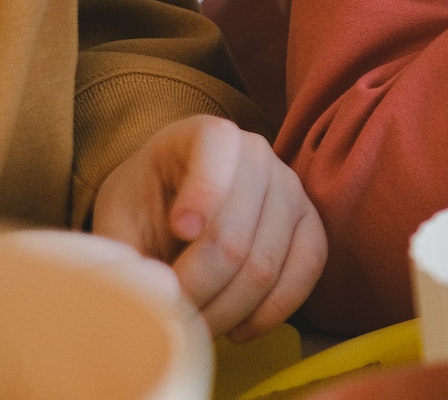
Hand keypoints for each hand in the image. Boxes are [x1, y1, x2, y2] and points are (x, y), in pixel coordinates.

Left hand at [91, 115, 326, 341]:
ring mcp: (292, 191)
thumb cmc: (146, 205)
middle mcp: (259, 155)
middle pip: (237, 234)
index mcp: (207, 135)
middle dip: (199, 287)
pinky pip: (305, 273)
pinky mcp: (312, 227)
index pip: (216, 151)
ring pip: (268, 264)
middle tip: (169, 318)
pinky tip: (237, 329)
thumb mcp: (119, 217)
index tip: (177, 232)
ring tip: (194, 328)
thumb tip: (161, 291)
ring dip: (228, 309)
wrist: (177, 205)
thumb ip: (125, 252)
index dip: (202, 194)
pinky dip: (271, 311)